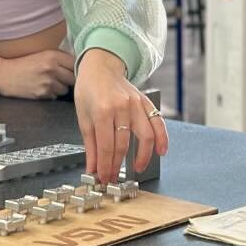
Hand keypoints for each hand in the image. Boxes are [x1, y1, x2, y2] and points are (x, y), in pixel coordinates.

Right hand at [0, 48, 74, 99]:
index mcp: (52, 56)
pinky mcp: (42, 94)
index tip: (71, 69)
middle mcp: (51, 69)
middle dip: (68, 78)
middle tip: (60, 77)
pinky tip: (41, 88)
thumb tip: (75, 63)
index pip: (75, 63)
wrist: (3, 74)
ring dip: (60, 87)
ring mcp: (47, 82)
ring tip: (48, 82)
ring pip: (65, 89)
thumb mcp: (40, 53)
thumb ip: (57, 58)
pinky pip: (55, 96)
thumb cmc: (21, 63)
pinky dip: (51, 94)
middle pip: (73, 78)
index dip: (74, 66)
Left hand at [74, 49, 167, 182]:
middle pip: (124, 144)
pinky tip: (161, 151)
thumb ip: (90, 145)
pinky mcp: (146, 102)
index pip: (106, 146)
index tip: (103, 177)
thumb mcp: (83, 117)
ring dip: (143, 156)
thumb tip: (93, 168)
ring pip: (146, 136)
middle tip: (114, 176)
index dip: (106, 166)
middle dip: (118, 165)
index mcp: (103, 111)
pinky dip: (162, 138)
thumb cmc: (89, 90)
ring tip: (137, 168)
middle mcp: (122, 107)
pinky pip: (158, 122)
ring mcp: (136, 104)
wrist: (101, 68)